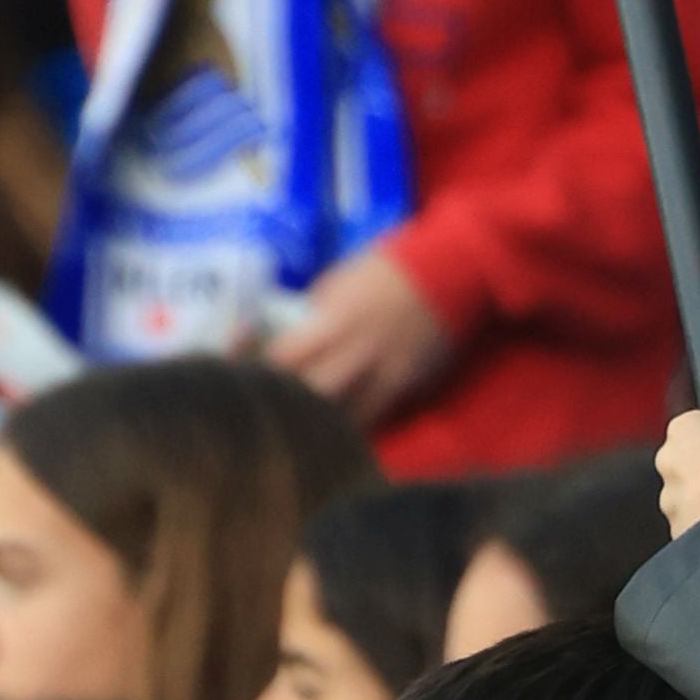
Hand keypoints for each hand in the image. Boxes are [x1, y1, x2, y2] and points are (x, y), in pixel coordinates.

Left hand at [270, 247, 454, 420]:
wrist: (451, 270)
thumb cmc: (390, 268)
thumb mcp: (340, 280)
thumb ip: (317, 313)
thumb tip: (294, 337)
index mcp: (335, 321)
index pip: (285, 358)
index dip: (260, 371)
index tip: (248, 376)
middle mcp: (356, 353)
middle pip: (310, 394)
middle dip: (286, 403)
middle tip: (271, 408)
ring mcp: (383, 374)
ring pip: (342, 416)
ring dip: (319, 422)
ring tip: (300, 428)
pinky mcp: (406, 385)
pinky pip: (374, 416)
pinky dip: (353, 425)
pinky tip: (338, 431)